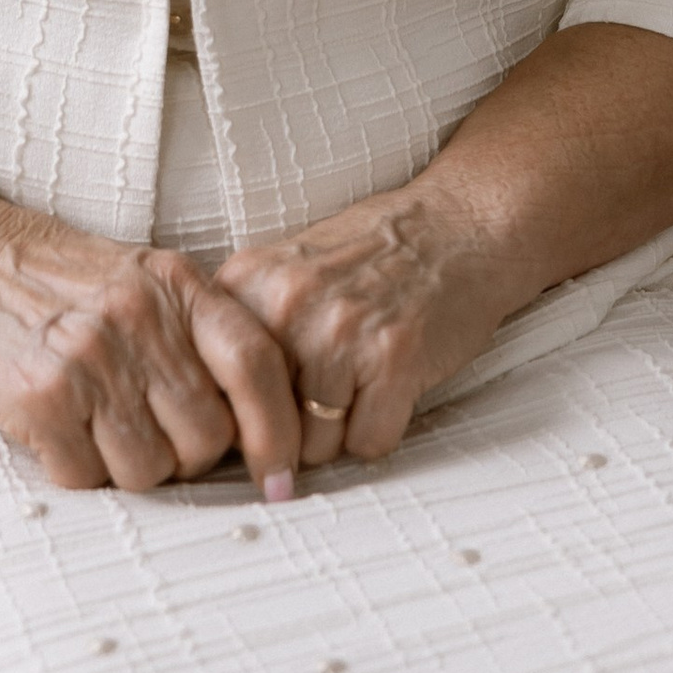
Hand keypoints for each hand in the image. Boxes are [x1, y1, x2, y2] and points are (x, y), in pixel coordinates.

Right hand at [0, 197, 303, 494]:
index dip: (279, 430)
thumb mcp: (137, 277)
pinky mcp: (40, 398)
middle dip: (184, 456)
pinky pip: (85, 480)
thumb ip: (192, 332)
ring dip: (126, 468)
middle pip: (207, 438)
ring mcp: (90, 358)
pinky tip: (54, 428)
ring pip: (149, 471)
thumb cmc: (50, 277)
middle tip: (144, 430)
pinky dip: (73, 469)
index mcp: (175, 283)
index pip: (257, 364)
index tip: (281, 476)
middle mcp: (140, 318)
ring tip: (94, 424)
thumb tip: (252, 423)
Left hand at [212, 181, 521, 469]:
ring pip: (317, 447)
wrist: (458, 224)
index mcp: (248, 280)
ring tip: (363, 381)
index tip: (261, 421)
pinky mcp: (395, 357)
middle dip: (295, 431)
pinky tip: (393, 385)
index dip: (242, 416)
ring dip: (341, 432)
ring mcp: (341, 331)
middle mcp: (288, 304)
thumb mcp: (287, 270)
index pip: (216, 391)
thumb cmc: (372, 256)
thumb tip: (215, 426)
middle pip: (265, 428)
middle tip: (329, 392)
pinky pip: (369, 444)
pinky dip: (382, 429)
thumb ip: (247, 331)